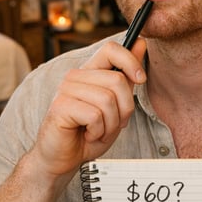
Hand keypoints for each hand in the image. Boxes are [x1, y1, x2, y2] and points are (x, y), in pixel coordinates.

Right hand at [31, 39, 147, 177]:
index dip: (130, 61)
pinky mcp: (60, 106)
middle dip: (125, 108)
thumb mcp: (117, 104)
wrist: (64, 159)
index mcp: (89, 72)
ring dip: (111, 124)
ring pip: (108, 100)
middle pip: (117, 80)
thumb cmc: (88, 133)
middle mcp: (75, 76)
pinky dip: (98, 131)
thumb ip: (127, 75)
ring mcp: (65, 90)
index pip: (111, 49)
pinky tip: (88, 134)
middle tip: (114, 123)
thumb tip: (141, 43)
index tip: (141, 79)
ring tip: (99, 131)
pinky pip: (95, 115)